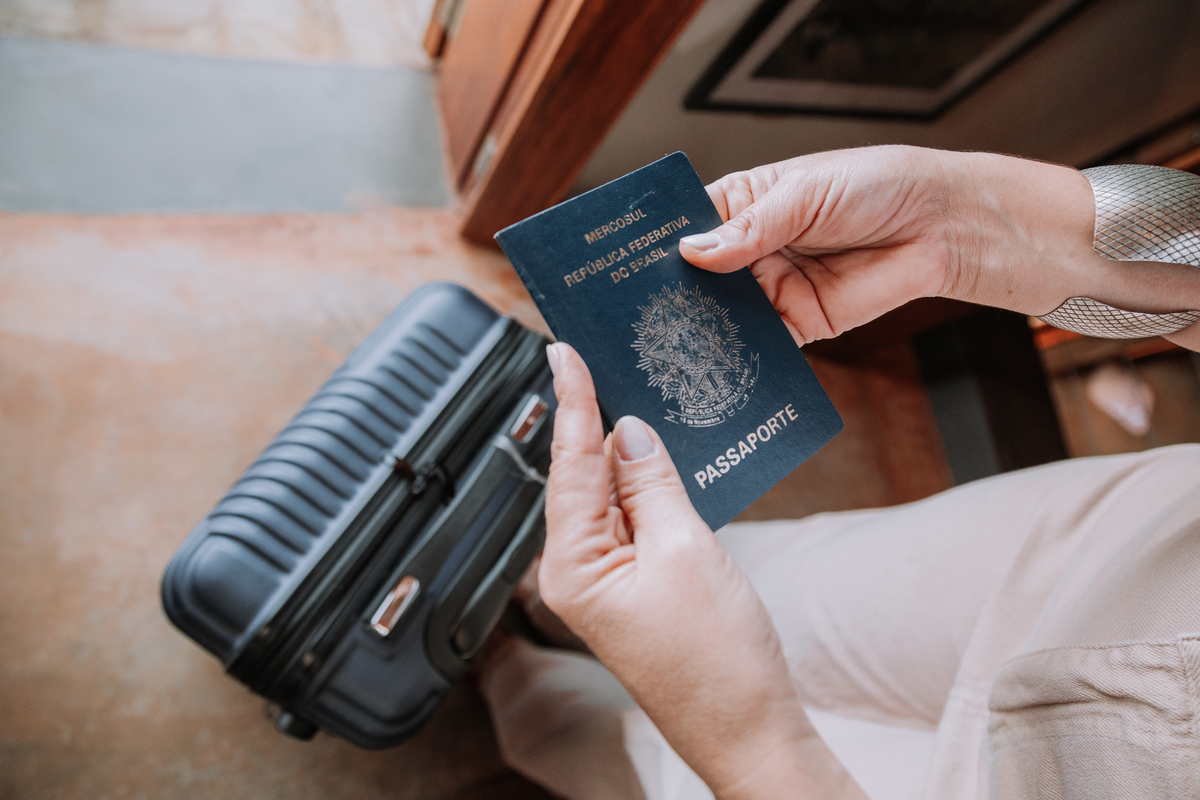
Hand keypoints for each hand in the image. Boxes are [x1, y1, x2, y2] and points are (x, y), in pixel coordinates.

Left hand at [538, 342, 863, 799]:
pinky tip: (660, 459)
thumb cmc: (716, 660)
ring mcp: (602, 584)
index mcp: (572, 564)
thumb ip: (652, 482)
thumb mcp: (686, 549)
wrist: (747, 729)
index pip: (568, 463)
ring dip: (623, 453)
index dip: (571, 400)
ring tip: (637, 397)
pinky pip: (630, 523)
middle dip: (594, 420)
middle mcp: (575, 573)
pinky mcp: (631, 589)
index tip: (562, 351)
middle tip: (603, 358)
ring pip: (607, 497)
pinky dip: (644, 488)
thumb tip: (629, 431)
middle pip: (580, 476)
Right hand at [680, 145, 1199, 346]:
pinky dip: (738, 358)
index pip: (686, 224)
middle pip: (695, 277)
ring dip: (698, 330)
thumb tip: (692, 252)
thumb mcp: (808, 195)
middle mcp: (751, 248)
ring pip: (721, 315)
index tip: (622, 265)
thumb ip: (752, 228)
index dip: (655, 245)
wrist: (944, 229)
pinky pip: (759, 346)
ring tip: (664, 347)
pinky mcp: (797, 326)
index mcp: (746, 204)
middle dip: (669, 296)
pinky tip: (713, 366)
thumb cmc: (881, 188)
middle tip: (634, 316)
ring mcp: (771, 289)